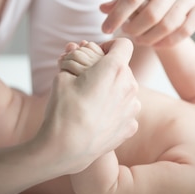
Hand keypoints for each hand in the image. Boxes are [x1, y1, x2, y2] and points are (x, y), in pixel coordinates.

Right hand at [38, 38, 139, 174]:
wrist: (64, 149)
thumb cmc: (63, 110)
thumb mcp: (61, 76)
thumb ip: (73, 60)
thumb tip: (74, 49)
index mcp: (115, 69)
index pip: (123, 44)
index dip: (108, 45)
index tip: (96, 54)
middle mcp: (130, 86)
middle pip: (123, 68)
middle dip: (106, 69)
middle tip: (86, 77)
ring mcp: (133, 108)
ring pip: (125, 89)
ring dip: (112, 89)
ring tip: (91, 99)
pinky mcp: (131, 126)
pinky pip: (125, 110)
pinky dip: (114, 110)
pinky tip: (97, 117)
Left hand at [101, 0, 194, 46]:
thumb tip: (103, 10)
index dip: (116, 16)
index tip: (105, 28)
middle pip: (151, 14)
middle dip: (133, 29)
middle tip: (125, 32)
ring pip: (169, 24)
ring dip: (149, 38)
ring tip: (138, 38)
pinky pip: (186, 30)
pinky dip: (168, 41)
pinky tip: (155, 42)